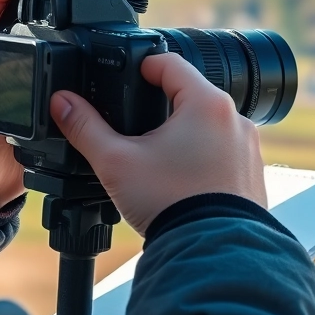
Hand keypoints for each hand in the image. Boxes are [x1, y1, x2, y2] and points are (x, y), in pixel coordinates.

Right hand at [49, 53, 267, 235]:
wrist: (210, 252)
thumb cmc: (169, 204)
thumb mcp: (116, 162)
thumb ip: (85, 127)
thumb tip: (62, 102)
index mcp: (206, 103)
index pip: (170, 62)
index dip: (142, 64)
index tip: (126, 73)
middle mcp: (235, 119)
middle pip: (192, 92)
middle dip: (161, 101)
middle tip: (134, 116)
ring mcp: (248, 147)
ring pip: (209, 123)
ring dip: (184, 129)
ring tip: (156, 151)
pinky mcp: (252, 173)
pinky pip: (224, 151)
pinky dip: (203, 155)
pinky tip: (181, 176)